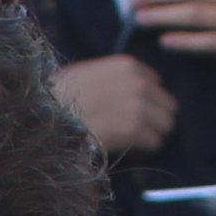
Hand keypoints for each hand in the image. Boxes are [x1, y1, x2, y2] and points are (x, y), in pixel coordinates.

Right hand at [51, 50, 174, 155]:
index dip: (147, 99)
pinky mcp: (134, 129)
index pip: (156, 83)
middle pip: (168, 105)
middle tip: (138, 130)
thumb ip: (114, 78)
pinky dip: (144, 149)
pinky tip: (130, 149)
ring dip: (152, 134)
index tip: (133, 111)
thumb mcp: (88, 73)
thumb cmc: (59, 95)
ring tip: (134, 141)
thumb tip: (126, 92)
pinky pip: (155, 142)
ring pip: (166, 125)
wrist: (48, 115)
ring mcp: (139, 106)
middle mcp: (139, 82)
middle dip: (155, 118)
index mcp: (128, 66)